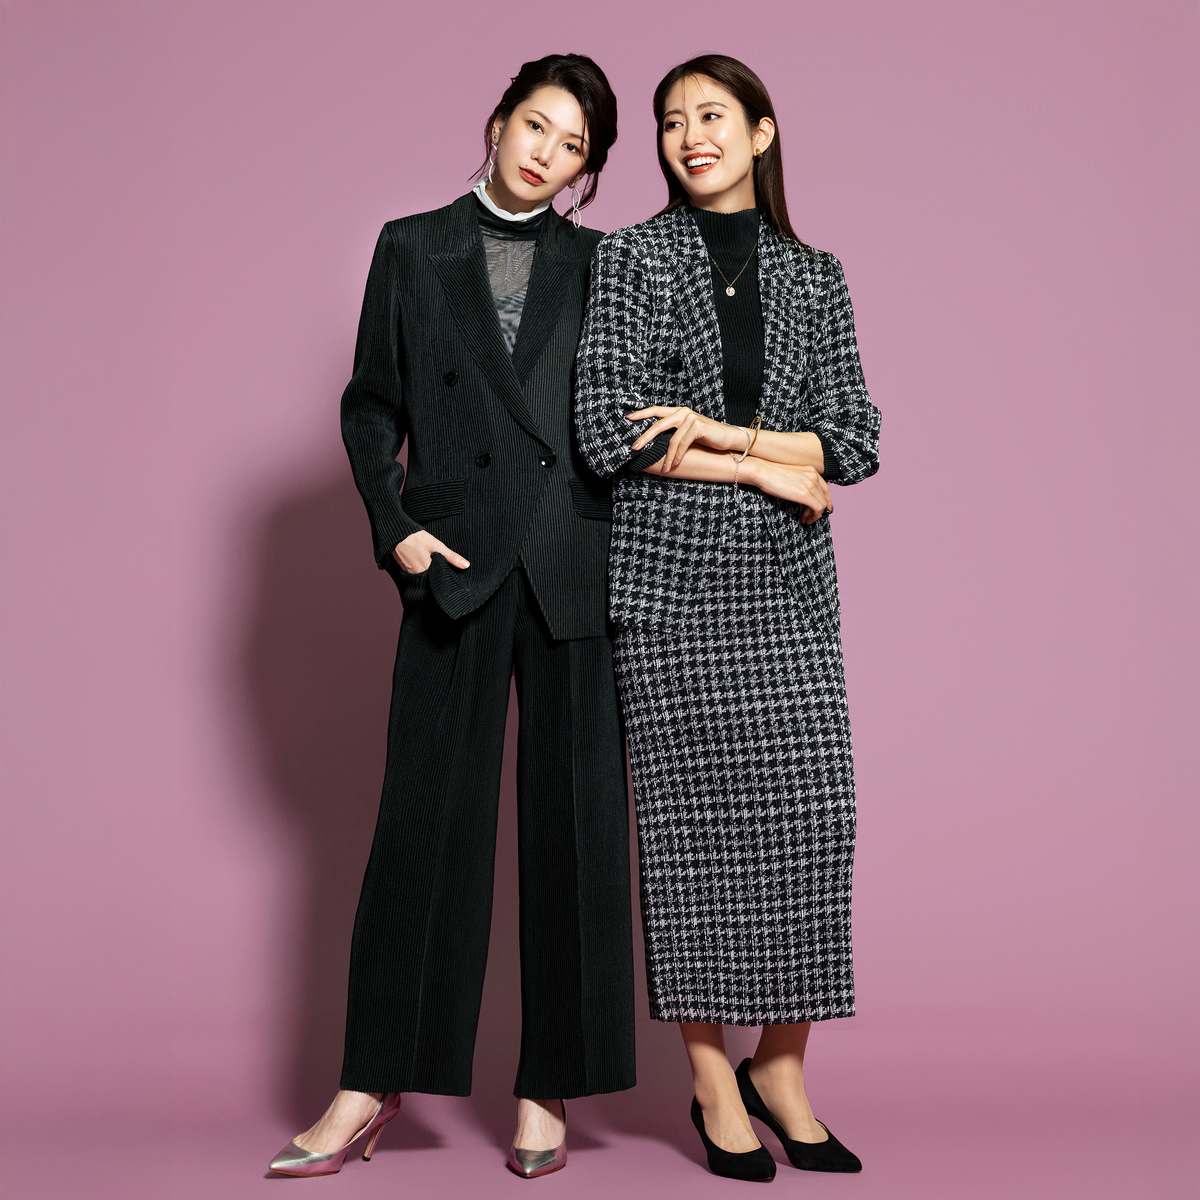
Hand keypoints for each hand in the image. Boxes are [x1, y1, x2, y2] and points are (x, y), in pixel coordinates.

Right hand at [392, 530, 469, 573]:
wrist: (396, 534)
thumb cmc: (416, 538)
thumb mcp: (436, 545)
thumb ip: (451, 557)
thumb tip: (466, 565)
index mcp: (426, 571)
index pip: (440, 580)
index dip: (446, 577)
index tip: (452, 575)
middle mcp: (417, 575)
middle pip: (432, 579)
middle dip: (438, 575)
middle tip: (443, 568)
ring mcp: (409, 573)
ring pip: (424, 577)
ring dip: (429, 573)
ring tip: (433, 564)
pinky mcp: (404, 570)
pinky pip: (415, 574)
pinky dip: (421, 570)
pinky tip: (424, 563)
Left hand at [628, 406, 742, 472]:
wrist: (728, 438)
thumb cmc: (707, 438)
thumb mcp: (687, 433)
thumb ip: (673, 433)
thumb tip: (653, 443)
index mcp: (678, 412)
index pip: (656, 410)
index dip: (642, 413)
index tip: (628, 418)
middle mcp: (683, 412)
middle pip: (658, 424)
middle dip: (645, 437)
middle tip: (634, 448)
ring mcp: (691, 418)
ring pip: (671, 438)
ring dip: (666, 456)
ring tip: (663, 468)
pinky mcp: (698, 426)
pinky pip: (683, 443)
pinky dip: (677, 456)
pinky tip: (673, 464)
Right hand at [744, 459, 832, 523]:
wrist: (762, 472)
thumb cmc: (770, 474)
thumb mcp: (791, 476)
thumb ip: (800, 482)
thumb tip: (802, 494)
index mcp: (811, 470)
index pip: (825, 488)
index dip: (827, 500)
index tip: (825, 508)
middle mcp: (813, 476)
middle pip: (825, 497)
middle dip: (819, 509)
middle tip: (809, 517)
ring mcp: (810, 485)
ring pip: (822, 504)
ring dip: (815, 514)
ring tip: (805, 519)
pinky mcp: (805, 495)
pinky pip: (818, 509)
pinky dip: (814, 516)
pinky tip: (804, 519)